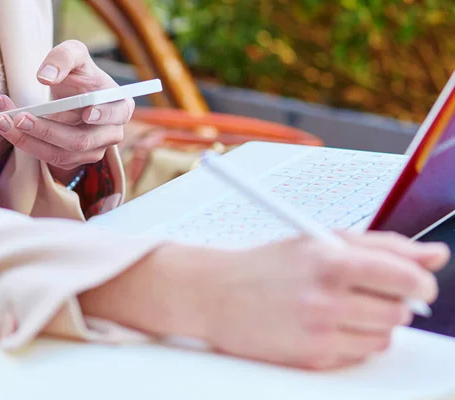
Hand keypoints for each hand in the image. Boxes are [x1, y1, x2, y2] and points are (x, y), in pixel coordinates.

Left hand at [0, 40, 133, 181]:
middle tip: (20, 117)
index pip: (117, 114)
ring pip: (61, 154)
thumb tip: (46, 76)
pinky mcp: (73, 161)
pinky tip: (6, 126)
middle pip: (81, 140)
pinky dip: (25, 142)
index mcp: (120, 107)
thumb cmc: (78, 74)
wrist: (70, 94)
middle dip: (48, 130)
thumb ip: (64, 57)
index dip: (104, 115)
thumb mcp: (74, 55)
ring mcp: (92, 151)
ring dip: (28, 139)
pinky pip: (48, 158)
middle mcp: (110, 134)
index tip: (87, 112)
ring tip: (2, 120)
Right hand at [199, 231, 447, 369]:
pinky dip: (351, 341)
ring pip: (384, 337)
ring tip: (342, 308)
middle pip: (399, 311)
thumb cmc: (265, 265)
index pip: (405, 277)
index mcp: (331, 260)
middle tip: (367, 292)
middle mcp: (326, 297)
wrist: (215, 293)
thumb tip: (435, 255)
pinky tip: (325, 325)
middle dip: (392, 302)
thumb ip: (382, 245)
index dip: (420, 282)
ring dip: (373, 324)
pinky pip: (358, 355)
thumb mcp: (320, 240)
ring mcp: (319, 331)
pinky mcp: (311, 357)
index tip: (418, 284)